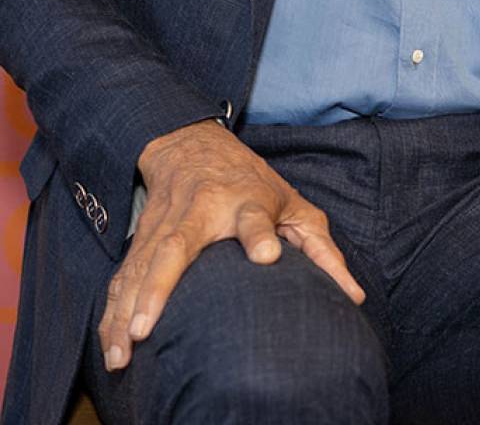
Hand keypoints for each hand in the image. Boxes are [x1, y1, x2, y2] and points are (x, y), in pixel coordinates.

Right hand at [99, 119, 363, 372]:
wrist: (192, 144)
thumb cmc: (255, 184)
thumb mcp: (294, 207)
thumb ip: (322, 251)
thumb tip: (353, 297)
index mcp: (248, 200)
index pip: (255, 216)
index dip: (260, 234)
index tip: (266, 255)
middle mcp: (204, 209)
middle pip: (179, 244)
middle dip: (161, 285)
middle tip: (146, 328)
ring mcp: (167, 221)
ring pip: (141, 264)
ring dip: (127, 309)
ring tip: (121, 353)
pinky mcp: (142, 235)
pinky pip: (123, 275)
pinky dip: (112, 310)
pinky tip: (109, 344)